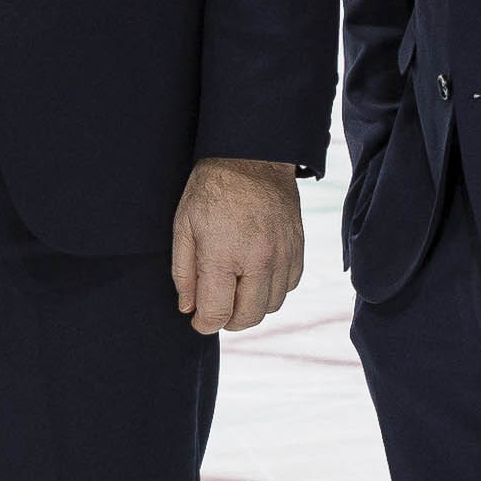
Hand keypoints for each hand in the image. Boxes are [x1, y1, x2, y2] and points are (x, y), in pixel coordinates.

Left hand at [171, 157, 303, 336]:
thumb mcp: (183, 227)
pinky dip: (272, 289)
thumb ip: (184, 273)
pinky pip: (289, 286)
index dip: (204, 324)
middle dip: (228, 320)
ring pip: (272, 306)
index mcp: (223, 256)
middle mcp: (258, 260)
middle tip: (216, 308)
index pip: (217, 313)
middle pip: (248, 317)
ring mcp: (283, 255)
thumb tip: (189, 308)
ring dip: (252, 306)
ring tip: (235, 289)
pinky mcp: (298, 248)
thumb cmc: (211, 190)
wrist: (252, 156)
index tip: (198, 320)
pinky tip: (256, 275)